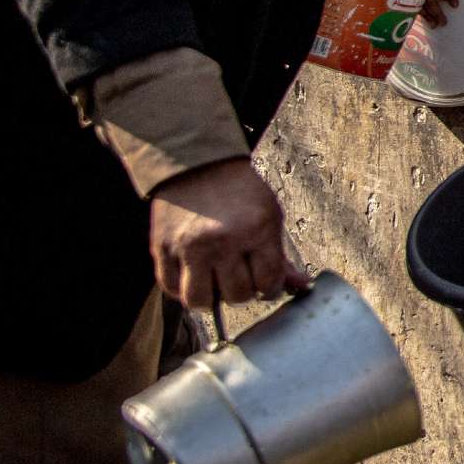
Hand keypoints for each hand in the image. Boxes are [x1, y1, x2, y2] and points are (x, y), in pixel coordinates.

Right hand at [147, 158, 306, 310]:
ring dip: (211, 296)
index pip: (267, 282)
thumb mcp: (269, 215)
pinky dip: (183, 289)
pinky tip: (194, 274)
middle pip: (236, 295)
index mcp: (257, 228)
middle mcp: (222, 240)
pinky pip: (171, 289)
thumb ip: (280, 255)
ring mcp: (189, 246)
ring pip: (200, 301)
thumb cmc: (239, 190)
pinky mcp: (162, 248)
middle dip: (242, 290)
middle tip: (240, 275)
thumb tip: (300, 286)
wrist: (196, 163)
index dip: (269, 287)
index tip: (265, 281)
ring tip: (215, 280)